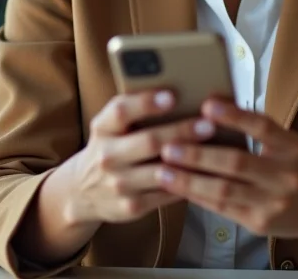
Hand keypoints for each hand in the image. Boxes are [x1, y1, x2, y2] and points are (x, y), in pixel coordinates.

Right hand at [60, 90, 216, 226]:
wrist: (83, 190)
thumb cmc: (111, 145)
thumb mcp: (111, 125)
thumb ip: (135, 109)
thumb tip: (179, 90)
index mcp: (103, 128)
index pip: (121, 111)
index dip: (146, 103)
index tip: (172, 95)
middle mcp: (107, 156)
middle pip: (148, 141)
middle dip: (181, 132)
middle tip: (208, 124)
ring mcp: (118, 184)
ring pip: (160, 172)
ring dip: (189, 161)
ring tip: (214, 149)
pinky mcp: (131, 207)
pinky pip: (166, 194)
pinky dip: (187, 183)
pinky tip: (206, 173)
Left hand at [155, 99, 297, 263]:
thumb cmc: (292, 165)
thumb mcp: (284, 142)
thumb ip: (254, 127)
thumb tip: (211, 104)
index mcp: (291, 146)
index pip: (262, 127)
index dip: (234, 115)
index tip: (206, 104)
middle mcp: (285, 175)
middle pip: (237, 162)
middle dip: (199, 153)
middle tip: (169, 144)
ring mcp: (272, 202)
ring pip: (224, 189)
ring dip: (190, 179)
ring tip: (163, 169)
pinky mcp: (258, 223)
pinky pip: (222, 208)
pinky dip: (197, 195)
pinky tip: (177, 187)